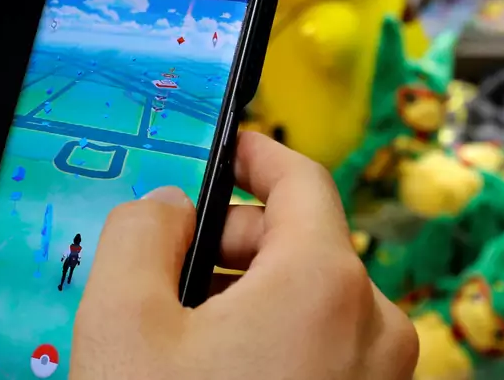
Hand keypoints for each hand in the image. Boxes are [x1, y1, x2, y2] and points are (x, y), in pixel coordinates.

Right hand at [73, 131, 417, 378]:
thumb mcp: (121, 321)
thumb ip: (140, 230)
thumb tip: (167, 206)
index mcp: (323, 283)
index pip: (300, 178)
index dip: (255, 152)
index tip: (231, 147)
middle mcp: (373, 327)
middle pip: (301, 242)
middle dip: (232, 242)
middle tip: (170, 270)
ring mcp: (381, 379)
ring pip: (311, 299)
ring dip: (249, 297)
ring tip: (185, 341)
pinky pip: (326, 347)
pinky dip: (276, 340)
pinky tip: (218, 374)